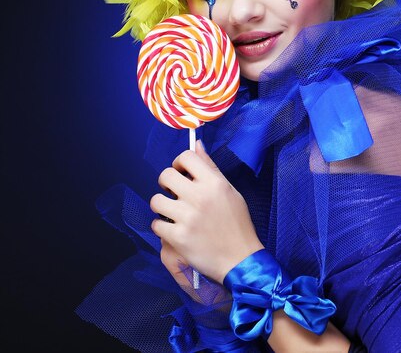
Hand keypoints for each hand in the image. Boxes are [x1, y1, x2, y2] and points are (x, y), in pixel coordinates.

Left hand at [150, 141, 263, 284]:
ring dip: (161, 206)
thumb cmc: (237, 223)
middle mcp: (199, 197)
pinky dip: (162, 227)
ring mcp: (187, 218)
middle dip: (166, 183)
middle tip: (173, 193)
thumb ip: (211, 167)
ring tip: (172, 212)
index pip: (186, 157)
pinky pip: (156, 224)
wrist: (240, 259)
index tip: (181, 173)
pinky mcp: (178, 238)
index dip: (179, 163)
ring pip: (156, 200)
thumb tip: (196, 144)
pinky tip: (173, 229)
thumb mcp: (229, 190)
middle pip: (165, 175)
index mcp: (214, 182)